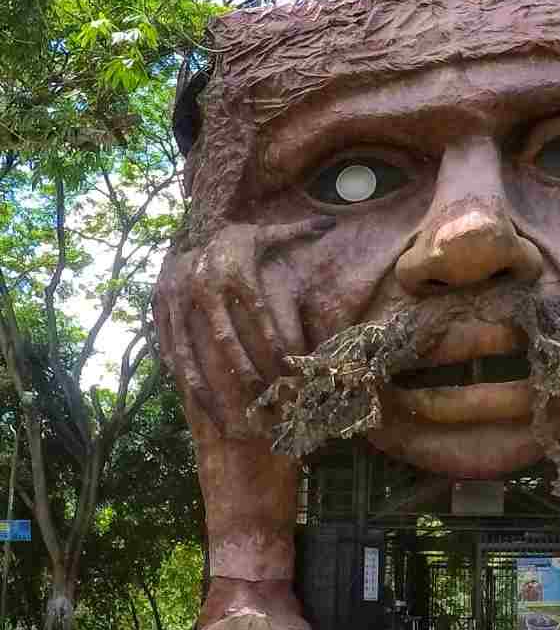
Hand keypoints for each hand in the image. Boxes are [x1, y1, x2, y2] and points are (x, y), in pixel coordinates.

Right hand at [153, 217, 332, 431]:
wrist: (183, 229)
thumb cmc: (233, 239)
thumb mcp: (263, 233)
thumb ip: (296, 232)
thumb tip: (328, 224)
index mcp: (234, 271)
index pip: (258, 311)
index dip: (272, 339)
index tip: (286, 365)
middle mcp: (205, 286)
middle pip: (225, 336)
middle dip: (242, 368)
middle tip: (260, 394)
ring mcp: (178, 299)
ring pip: (190, 348)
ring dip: (204, 380)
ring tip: (217, 406)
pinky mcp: (160, 308)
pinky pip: (168, 344)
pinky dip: (179, 369)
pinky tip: (192, 393)